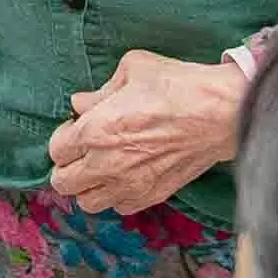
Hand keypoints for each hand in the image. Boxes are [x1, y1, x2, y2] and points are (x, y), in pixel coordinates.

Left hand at [45, 49, 246, 215]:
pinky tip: (127, 177)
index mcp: (95, 131)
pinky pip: (120, 208)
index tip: (76, 128)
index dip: (63, 137)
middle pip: (64, 183)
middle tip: (83, 151)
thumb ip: (100, 91)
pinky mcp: (152, 195)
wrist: (220, 113)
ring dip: (89, 186)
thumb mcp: (132, 70)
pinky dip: (117, 196)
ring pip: (88, 203)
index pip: (57, 150)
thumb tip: (81, 103)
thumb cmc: (177, 85)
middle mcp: (107, 164)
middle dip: (68, 166)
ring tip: (102, 168)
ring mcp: (129, 184)